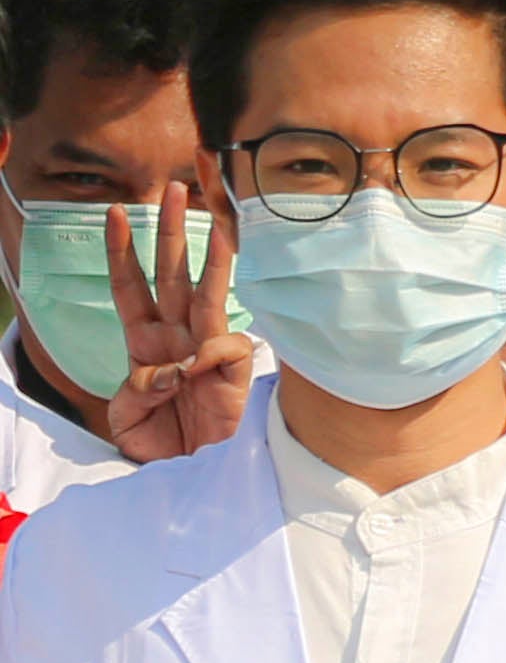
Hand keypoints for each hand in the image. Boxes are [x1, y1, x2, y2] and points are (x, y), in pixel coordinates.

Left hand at [104, 187, 255, 460]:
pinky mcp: (234, 371)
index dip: (121, 251)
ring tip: (215, 221)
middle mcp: (175, 337)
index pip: (130, 287)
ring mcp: (206, 351)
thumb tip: (177, 367)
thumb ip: (140, 387)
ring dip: (210, 258)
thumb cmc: (158, 442)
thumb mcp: (126, 415)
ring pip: (209, 294)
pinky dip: (210, 355)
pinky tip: (198, 374)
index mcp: (143, 343)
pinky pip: (226, 346)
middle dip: (170, 231)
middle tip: (174, 189)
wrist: (189, 473)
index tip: (115, 213)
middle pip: (171, 274)